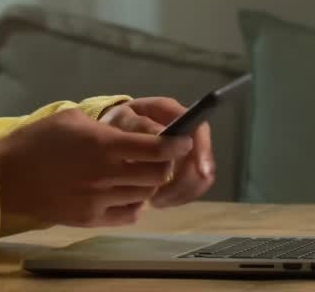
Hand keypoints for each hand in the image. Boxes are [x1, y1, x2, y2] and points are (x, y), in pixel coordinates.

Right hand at [0, 109, 192, 226]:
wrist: (7, 176)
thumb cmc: (38, 140)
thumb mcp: (73, 118)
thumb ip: (108, 127)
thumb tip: (135, 131)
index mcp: (104, 145)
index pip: (156, 148)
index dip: (176, 144)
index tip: (183, 140)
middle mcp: (106, 174)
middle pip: (158, 175)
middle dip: (165, 164)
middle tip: (160, 156)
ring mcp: (99, 200)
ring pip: (144, 195)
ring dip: (146, 183)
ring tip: (136, 172)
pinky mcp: (90, 218)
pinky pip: (128, 214)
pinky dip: (133, 204)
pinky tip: (122, 192)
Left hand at [100, 97, 215, 207]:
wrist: (110, 134)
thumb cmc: (117, 125)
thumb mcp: (122, 121)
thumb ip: (140, 126)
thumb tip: (161, 135)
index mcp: (172, 113)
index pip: (199, 129)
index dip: (203, 151)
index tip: (200, 172)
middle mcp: (185, 132)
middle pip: (201, 159)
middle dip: (186, 181)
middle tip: (159, 196)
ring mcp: (186, 152)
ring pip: (199, 177)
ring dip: (180, 193)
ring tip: (153, 201)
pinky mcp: (182, 170)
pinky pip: (190, 188)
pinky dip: (176, 198)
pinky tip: (156, 201)